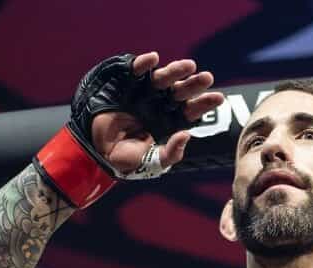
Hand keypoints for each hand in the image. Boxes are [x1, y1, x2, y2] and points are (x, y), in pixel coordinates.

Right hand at [89, 52, 223, 175]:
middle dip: (194, 84)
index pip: (190, 111)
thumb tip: (187, 135)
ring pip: (162, 78)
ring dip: (175, 71)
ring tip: (188, 66)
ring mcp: (143, 91)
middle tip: (207, 78)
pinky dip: (143, 63)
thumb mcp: (148, 163)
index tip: (219, 98)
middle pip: (181, 92)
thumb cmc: (124, 157)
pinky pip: (135, 70)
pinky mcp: (125, 82)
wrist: (93, 148)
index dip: (204, 104)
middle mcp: (159, 103)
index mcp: (168, 121)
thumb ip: (169, 155)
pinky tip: (153, 59)